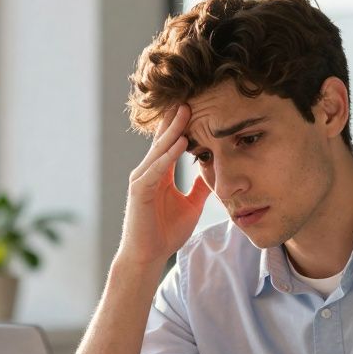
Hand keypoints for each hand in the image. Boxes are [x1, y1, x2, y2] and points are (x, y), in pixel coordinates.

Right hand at [116, 105, 210, 269]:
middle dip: (177, 119)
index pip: (171, 143)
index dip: (183, 126)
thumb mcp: (191, 206)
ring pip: (159, 150)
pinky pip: (155, 169)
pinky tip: (180, 143)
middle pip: (164, 140)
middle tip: (192, 96)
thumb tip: (212, 173)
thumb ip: (199, 188)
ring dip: (173, 131)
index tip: (199, 106)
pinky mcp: (140, 192)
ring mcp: (142, 180)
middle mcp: (148, 172)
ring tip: (186, 111)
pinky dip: (167, 156)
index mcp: (159, 174)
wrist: (148, 257)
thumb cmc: (165, 233)